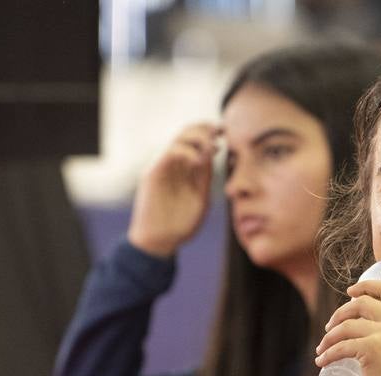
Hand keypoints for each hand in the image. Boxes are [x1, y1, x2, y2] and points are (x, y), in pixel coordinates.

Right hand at [127, 123, 220, 257]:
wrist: (159, 242)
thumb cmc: (180, 225)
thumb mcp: (200, 199)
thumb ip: (204, 178)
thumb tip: (213, 156)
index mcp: (185, 170)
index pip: (197, 143)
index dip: (211, 134)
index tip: (226, 133)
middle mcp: (174, 165)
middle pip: (187, 134)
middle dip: (205, 128)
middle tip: (221, 130)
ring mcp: (163, 168)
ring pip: (178, 139)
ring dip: (198, 137)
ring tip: (212, 146)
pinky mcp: (154, 173)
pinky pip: (170, 153)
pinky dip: (186, 151)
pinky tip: (199, 160)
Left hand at [314, 279, 380, 375]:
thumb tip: (364, 327)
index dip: (366, 286)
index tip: (350, 292)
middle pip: (361, 303)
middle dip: (340, 313)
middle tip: (329, 328)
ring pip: (346, 326)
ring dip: (329, 337)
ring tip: (322, 348)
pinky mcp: (371, 349)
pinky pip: (341, 346)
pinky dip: (327, 354)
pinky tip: (322, 361)